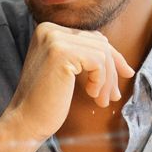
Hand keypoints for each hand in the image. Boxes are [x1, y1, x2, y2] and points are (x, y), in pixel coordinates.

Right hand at [1, 21, 135, 141]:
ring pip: (102, 53)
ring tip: (99, 100)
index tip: (125, 74)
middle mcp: (49, 29)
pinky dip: (101, 81)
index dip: (112, 57)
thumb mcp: (66, 71)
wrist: (25, 122)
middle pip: (99, 43)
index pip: (91, 37)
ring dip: (107, 81)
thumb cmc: (46, 102)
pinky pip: (98, 62)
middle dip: (112, 71)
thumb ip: (85, 57)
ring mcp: (54, 39)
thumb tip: (121, 61)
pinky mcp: (61, 53)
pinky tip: (91, 94)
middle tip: (112, 96)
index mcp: (48, 30)